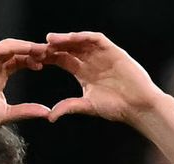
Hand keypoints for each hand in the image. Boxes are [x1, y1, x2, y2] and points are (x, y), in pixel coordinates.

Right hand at [0, 38, 51, 131]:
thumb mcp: (8, 113)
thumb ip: (26, 111)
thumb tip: (47, 112)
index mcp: (0, 77)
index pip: (20, 62)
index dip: (34, 60)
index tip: (50, 62)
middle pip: (16, 52)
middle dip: (33, 51)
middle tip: (51, 52)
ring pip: (9, 47)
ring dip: (26, 46)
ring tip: (41, 50)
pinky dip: (14, 47)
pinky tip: (27, 49)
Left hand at [41, 32, 165, 123]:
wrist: (138, 106)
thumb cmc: (116, 108)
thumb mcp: (87, 106)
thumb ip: (69, 106)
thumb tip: (49, 117)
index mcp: (83, 73)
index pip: (63, 60)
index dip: (49, 58)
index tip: (35, 59)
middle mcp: (91, 61)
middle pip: (68, 48)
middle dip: (54, 47)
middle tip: (37, 47)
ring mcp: (102, 55)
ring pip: (80, 42)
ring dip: (65, 39)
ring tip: (50, 40)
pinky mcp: (113, 51)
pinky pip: (96, 39)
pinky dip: (83, 37)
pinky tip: (71, 39)